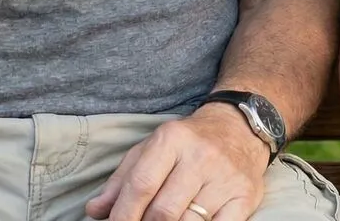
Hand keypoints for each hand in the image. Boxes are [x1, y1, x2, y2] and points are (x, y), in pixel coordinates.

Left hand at [85, 104, 269, 220]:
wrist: (239, 126)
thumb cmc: (188, 142)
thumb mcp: (152, 148)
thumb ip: (122, 180)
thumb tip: (95, 210)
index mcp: (172, 139)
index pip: (141, 185)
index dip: (123, 215)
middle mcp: (200, 156)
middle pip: (163, 212)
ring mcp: (224, 177)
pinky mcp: (244, 196)